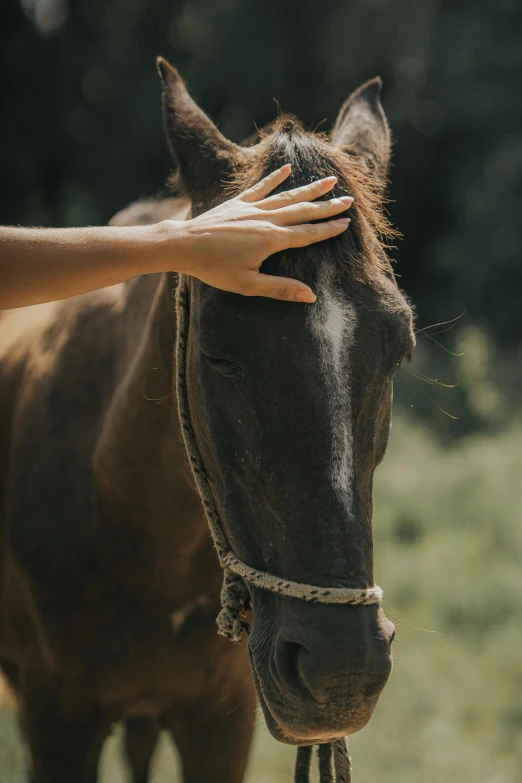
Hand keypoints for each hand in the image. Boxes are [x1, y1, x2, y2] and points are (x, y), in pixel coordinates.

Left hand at [171, 164, 352, 301]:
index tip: (347, 222)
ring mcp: (251, 208)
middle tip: (349, 199)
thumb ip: (281, 289)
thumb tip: (312, 296)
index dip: (328, 229)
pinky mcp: (237, 202)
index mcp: (271, 239)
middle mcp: (265, 219)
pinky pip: (261, 187)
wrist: (183, 245)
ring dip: (309, 188)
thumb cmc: (214, 269)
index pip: (308, 233)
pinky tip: (287, 169)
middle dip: (327, 205)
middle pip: (303, 211)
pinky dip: (274, 178)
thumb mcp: (248, 285)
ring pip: (287, 196)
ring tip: (330, 180)